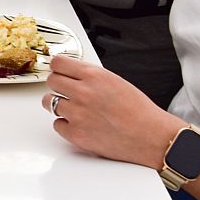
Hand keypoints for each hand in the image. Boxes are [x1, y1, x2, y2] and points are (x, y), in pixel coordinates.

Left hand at [40, 57, 181, 168]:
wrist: (151, 136)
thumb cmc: (138, 110)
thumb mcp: (115, 81)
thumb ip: (91, 76)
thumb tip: (71, 72)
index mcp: (93, 76)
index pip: (58, 63)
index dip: (58, 68)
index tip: (58, 71)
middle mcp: (82, 93)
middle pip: (51, 81)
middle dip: (57, 85)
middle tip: (65, 91)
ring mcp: (77, 114)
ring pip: (49, 103)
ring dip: (58, 104)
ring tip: (73, 108)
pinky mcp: (75, 134)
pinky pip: (57, 124)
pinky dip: (65, 125)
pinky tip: (79, 124)